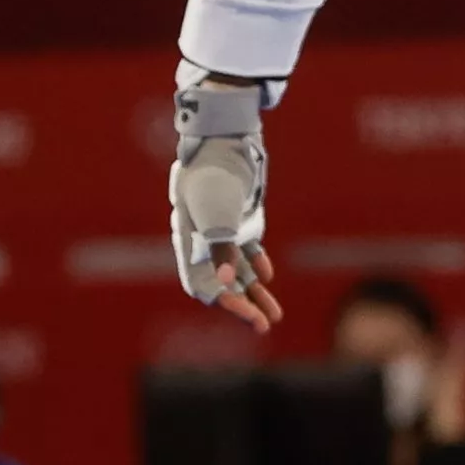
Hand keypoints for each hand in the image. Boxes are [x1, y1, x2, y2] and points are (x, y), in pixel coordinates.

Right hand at [170, 82, 283, 332]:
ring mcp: (223, 229)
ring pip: (237, 270)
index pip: (202, 284)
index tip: (246, 313)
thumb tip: (226, 283)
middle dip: (242, 305)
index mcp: (191, 243)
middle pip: (221, 284)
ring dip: (254, 292)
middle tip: (264, 326)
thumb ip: (222, 247)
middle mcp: (204, 241)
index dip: (223, 302)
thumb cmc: (215, 174)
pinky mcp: (240, 218)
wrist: (226, 138)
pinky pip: (246, 249)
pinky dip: (256, 263)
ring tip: (274, 315)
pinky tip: (268, 277)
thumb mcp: (218, 211)